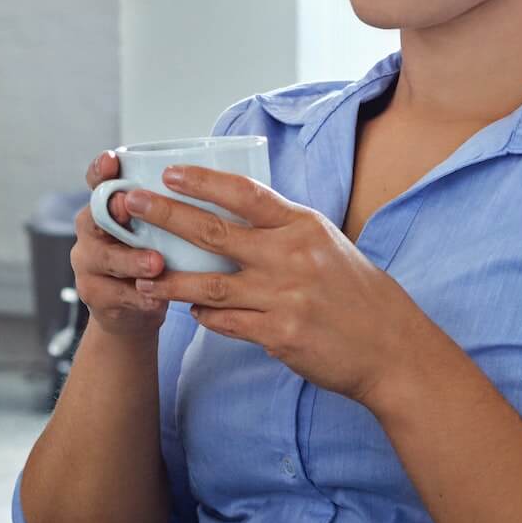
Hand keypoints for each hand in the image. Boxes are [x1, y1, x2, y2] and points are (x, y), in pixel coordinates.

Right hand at [68, 150, 168, 341]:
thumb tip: (214, 184)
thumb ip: (169, 210)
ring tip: (156, 263)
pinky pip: (114, 294)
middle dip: (113, 211)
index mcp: (107, 207)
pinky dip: (137, 297)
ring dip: (130, 259)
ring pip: (105, 257)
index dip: (101, 170)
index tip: (111, 160)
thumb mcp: (159, 231)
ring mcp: (88, 263)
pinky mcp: (95, 294)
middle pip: (94, 216)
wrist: (134, 314)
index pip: (97, 182)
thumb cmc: (154, 260)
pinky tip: (156, 299)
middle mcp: (91, 230)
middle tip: (127, 205)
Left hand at [122, 165, 439, 406]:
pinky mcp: (279, 335)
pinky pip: (226, 322)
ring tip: (141, 277)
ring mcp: (284, 297)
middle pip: (214, 233)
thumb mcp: (327, 244)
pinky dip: (205, 316)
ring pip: (209, 285)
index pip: (245, 193)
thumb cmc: (357, 293)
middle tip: (130, 208)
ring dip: (169, 281)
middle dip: (165, 217)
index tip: (168, 174)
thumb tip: (234, 212)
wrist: (391, 348)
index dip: (203, 181)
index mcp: (303, 226)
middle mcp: (291, 257)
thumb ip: (282, 229)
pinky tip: (190, 311)